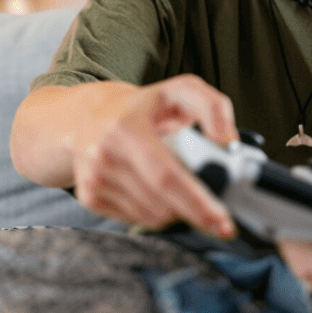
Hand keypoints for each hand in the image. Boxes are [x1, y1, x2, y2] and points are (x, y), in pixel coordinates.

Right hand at [68, 74, 238, 237]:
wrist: (84, 115)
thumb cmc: (142, 106)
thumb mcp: (180, 91)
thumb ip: (214, 106)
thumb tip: (227, 141)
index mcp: (127, 128)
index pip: (166, 176)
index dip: (197, 203)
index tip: (222, 222)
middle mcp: (104, 155)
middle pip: (161, 203)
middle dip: (195, 215)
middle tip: (219, 222)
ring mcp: (93, 178)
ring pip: (152, 216)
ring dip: (174, 210)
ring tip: (174, 186)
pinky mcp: (88, 196)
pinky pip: (135, 219)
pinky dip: (153, 212)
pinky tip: (152, 190)